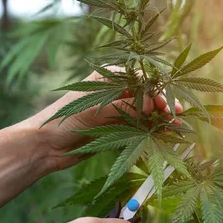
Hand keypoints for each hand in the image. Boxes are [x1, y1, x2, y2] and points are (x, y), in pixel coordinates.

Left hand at [26, 69, 183, 170]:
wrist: (44, 145)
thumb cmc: (64, 120)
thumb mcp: (96, 111)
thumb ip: (126, 106)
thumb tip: (154, 103)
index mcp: (109, 77)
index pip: (142, 79)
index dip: (159, 91)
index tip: (170, 105)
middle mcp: (115, 91)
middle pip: (147, 95)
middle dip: (164, 105)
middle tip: (179, 116)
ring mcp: (117, 110)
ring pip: (146, 112)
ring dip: (162, 119)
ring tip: (178, 128)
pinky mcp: (116, 128)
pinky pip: (140, 127)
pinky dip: (152, 130)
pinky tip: (166, 135)